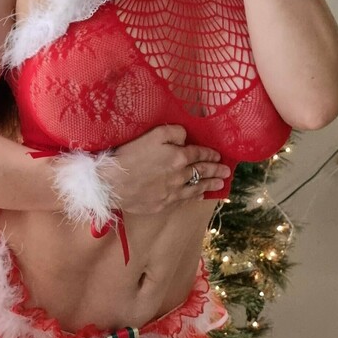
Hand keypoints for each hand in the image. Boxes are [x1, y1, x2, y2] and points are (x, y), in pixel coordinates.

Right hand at [105, 124, 229, 212]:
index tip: (218, 155)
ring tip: (219, 184)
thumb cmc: (129, 155)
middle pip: (202, 172)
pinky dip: (194, 197)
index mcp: (179, 157)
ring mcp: (172, 192)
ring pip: (196, 188)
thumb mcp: (152, 134)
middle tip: (226, 171)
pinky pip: (183, 200)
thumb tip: (186, 137)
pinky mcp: (162, 204)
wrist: (111, 183)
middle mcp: (180, 176)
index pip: (199, 154)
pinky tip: (198, 196)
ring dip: (209, 185)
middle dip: (216, 170)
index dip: (210, 154)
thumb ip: (173, 132)